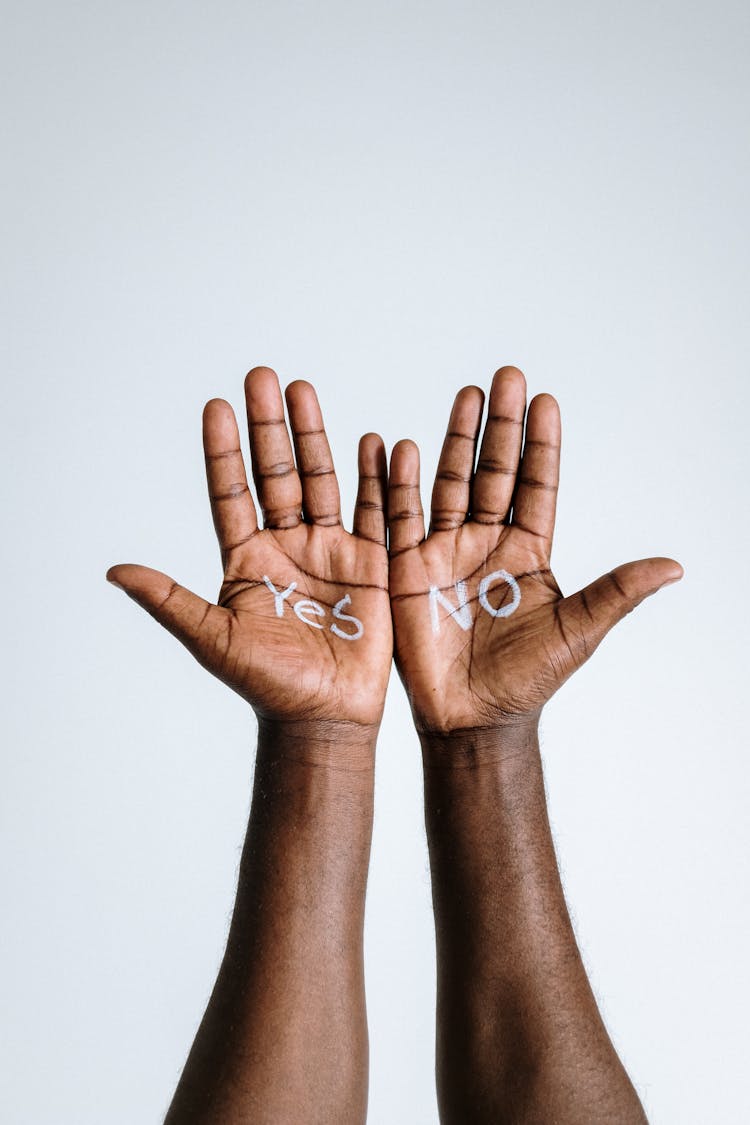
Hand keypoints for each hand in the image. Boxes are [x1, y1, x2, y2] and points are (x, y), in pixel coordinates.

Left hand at [107, 367, 390, 727]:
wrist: (325, 717)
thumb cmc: (266, 684)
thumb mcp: (212, 639)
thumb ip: (169, 600)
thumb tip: (114, 570)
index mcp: (247, 558)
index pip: (231, 492)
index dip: (223, 452)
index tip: (215, 407)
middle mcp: (286, 545)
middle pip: (276, 472)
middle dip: (269, 426)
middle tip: (262, 377)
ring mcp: (329, 551)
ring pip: (322, 480)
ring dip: (314, 436)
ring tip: (304, 391)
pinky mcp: (370, 563)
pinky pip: (374, 511)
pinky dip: (377, 478)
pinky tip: (376, 443)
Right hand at [387, 366, 681, 733]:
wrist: (473, 718)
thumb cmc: (528, 679)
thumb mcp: (578, 632)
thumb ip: (617, 592)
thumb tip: (675, 566)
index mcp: (529, 551)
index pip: (537, 485)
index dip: (542, 444)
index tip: (545, 400)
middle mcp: (487, 542)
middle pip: (493, 470)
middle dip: (500, 424)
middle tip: (506, 376)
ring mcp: (446, 552)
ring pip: (450, 483)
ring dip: (456, 439)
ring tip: (465, 396)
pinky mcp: (408, 569)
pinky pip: (401, 518)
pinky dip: (398, 484)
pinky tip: (399, 448)